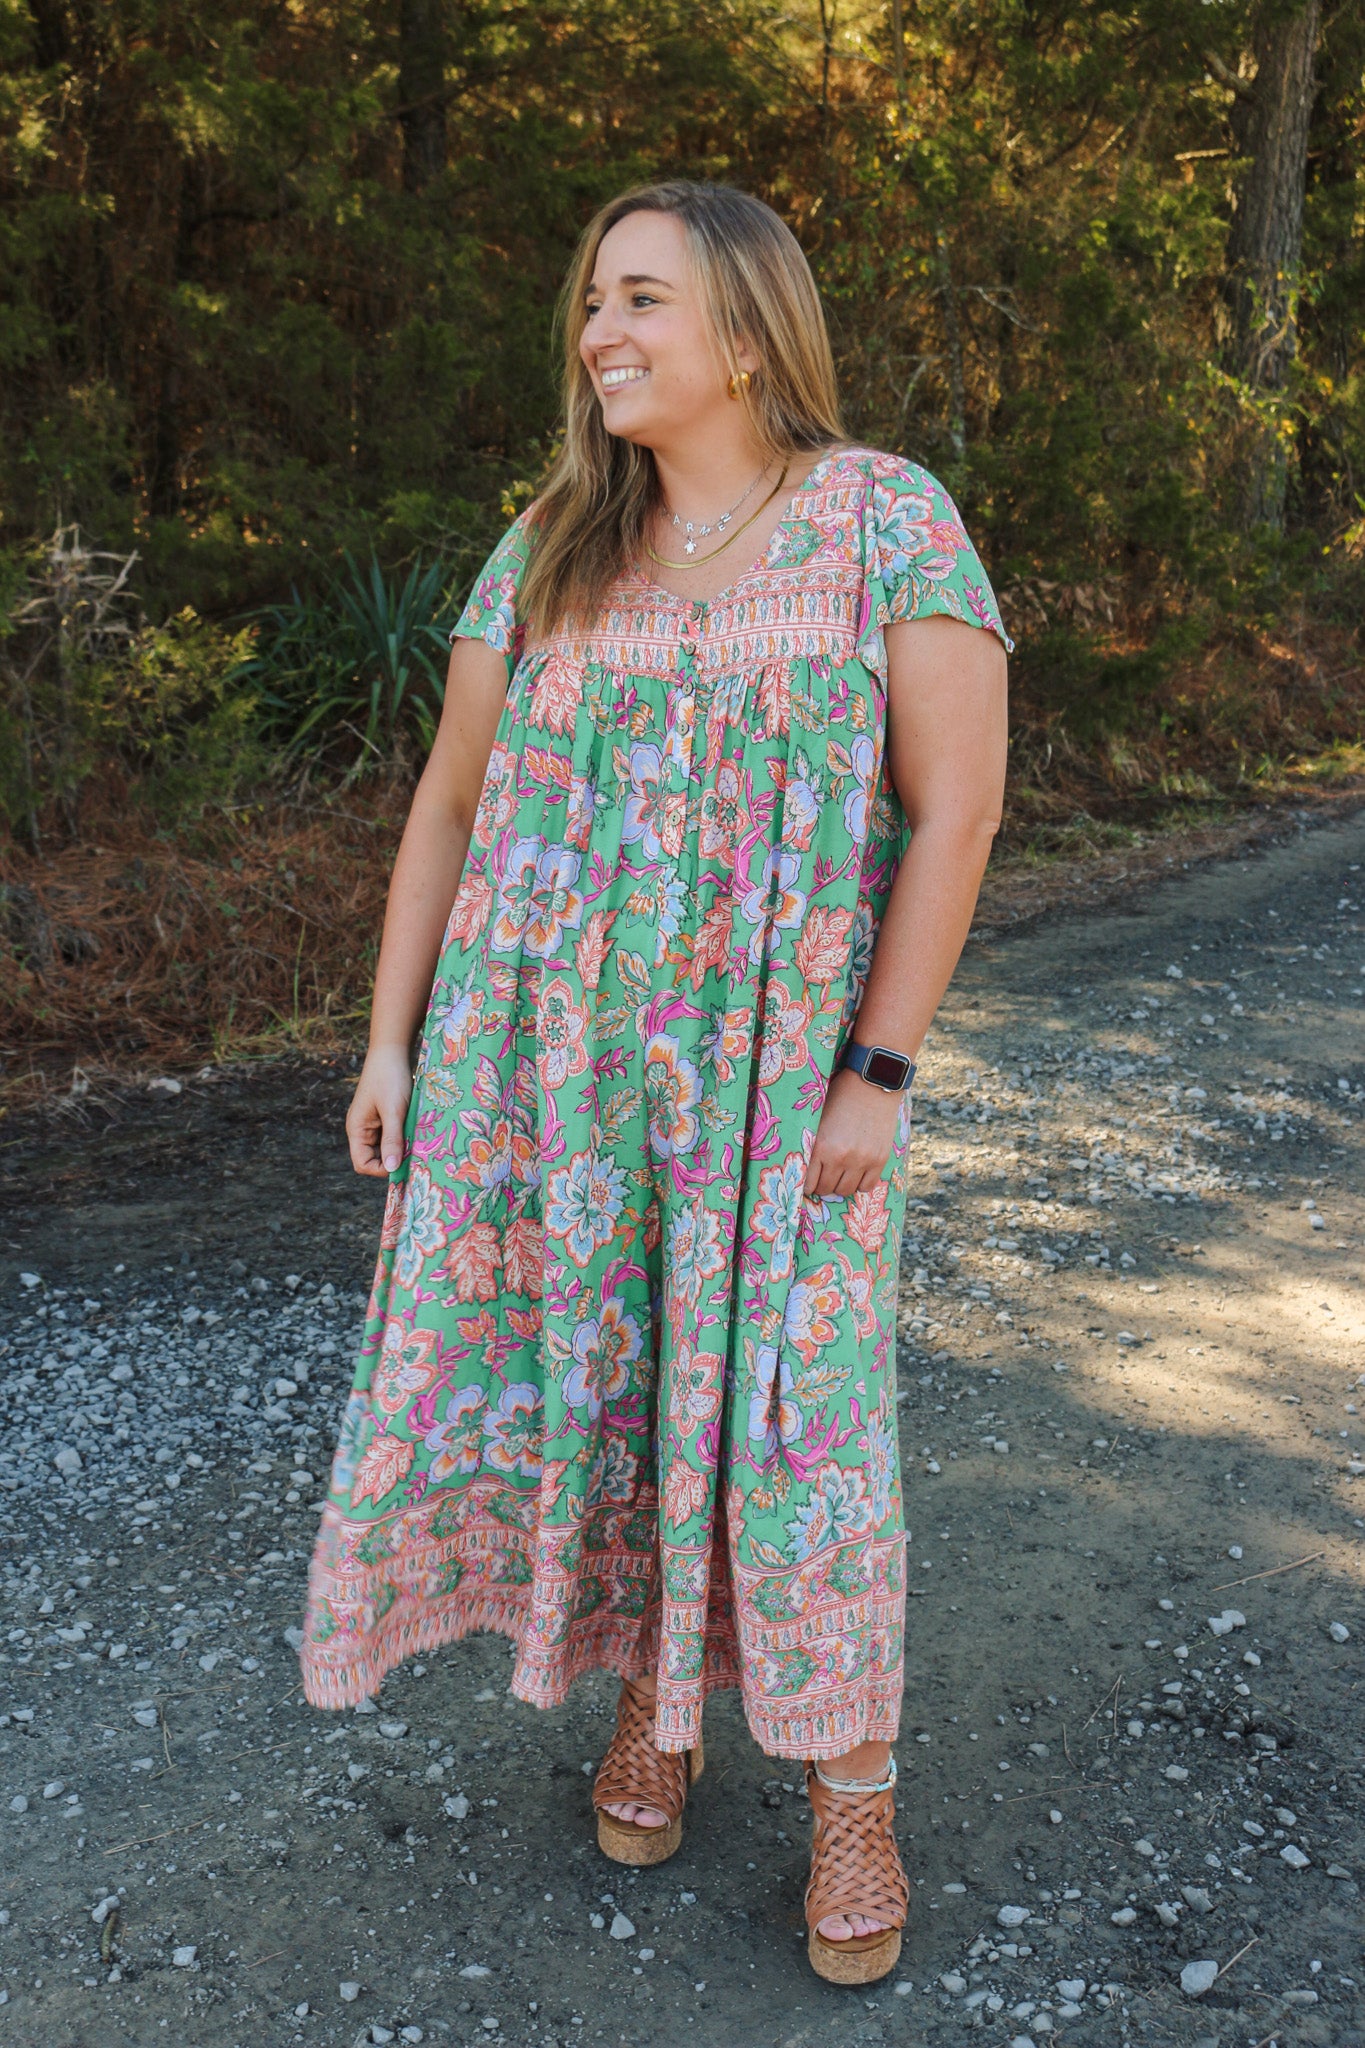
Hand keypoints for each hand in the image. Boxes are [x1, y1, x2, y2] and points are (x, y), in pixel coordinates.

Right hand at [346, 1044, 413, 1177]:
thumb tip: (391, 1169)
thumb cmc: (389, 1078)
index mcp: (357, 1129)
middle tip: (415, 1155)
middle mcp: (362, 1130)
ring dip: (400, 1148)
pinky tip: (416, 1132)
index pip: (362, 1164)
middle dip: (393, 1160)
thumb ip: (392, 1140)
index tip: (403, 1164)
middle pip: (374, 1159)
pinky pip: (392, 1136)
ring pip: (386, 1148)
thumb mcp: (393, 1110)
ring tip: (417, 1142)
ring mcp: (373, 1123)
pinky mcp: (384, 1117)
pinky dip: (404, 1137)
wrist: (392, 1051)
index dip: (381, 1170)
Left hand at [804, 1066, 904, 1198]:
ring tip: (839, 1176)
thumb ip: (814, 1143)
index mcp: (821, 1146)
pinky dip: (860, 1184)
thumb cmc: (840, 1096)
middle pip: (827, 1189)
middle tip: (823, 1179)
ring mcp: (862, 1160)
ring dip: (840, 1186)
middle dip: (822, 1186)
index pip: (809, 1182)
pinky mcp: (879, 1159)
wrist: (872, 1084)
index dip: (807, 1186)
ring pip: (846, 1191)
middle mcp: (841, 1157)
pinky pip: (867, 1186)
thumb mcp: (819, 1119)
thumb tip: (806, 1167)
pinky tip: (856, 1174)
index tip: (808, 1185)